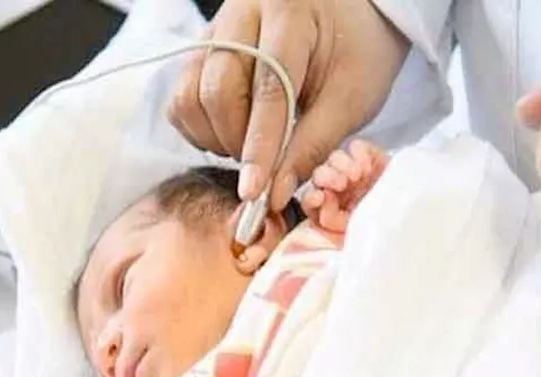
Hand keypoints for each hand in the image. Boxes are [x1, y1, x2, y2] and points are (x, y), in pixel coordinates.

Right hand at [167, 0, 409, 211]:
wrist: (350, 15)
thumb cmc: (358, 52)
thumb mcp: (351, 99)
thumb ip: (312, 145)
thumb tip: (273, 195)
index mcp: (290, 13)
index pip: (267, 89)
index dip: (258, 146)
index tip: (254, 191)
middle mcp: (244, 10)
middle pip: (217, 89)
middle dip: (236, 142)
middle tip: (264, 165)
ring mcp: (217, 27)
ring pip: (190, 94)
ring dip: (214, 136)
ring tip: (248, 145)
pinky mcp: (204, 45)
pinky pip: (182, 95)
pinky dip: (199, 126)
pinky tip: (231, 131)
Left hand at [302, 139, 388, 232]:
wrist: (410, 217)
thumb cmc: (379, 228)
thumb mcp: (353, 231)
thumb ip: (331, 219)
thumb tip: (321, 201)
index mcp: (330, 207)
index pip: (310, 199)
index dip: (311, 197)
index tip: (320, 197)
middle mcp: (338, 187)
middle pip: (319, 174)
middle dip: (326, 177)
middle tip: (341, 184)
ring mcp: (353, 170)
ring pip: (334, 158)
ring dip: (342, 165)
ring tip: (356, 177)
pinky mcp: (370, 156)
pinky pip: (356, 147)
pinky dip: (359, 155)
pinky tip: (367, 169)